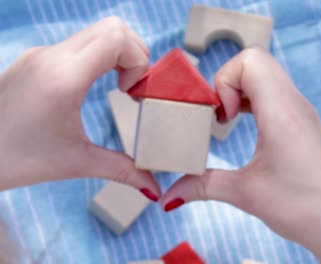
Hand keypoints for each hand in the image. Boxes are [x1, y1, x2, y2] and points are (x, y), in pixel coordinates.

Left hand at [0, 17, 160, 199]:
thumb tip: (153, 187)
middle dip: (134, 54)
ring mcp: (41, 55)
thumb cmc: (13, 159)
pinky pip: (78, 44)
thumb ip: (122, 170)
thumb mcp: (75, 163)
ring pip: (95, 32)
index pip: (117, 39)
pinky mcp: (35, 59)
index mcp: (63, 78)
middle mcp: (51, 57)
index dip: (138, 61)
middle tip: (131, 88)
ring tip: (117, 88)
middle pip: (112, 28)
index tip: (131, 92)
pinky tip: (92, 88)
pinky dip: (98, 58)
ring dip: (117, 55)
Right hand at [162, 49, 320, 262]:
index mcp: (281, 113)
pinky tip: (245, 127)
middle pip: (255, 61)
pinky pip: (274, 92)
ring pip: (266, 75)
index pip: (250, 61)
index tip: (221, 117)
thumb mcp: (245, 194)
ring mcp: (301, 110)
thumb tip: (169, 195)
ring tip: (229, 121)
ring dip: (240, 91)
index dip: (224, 81)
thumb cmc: (303, 207)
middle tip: (220, 116)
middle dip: (228, 82)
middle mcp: (295, 103)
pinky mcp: (303, 121)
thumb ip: (202, 186)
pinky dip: (253, 100)